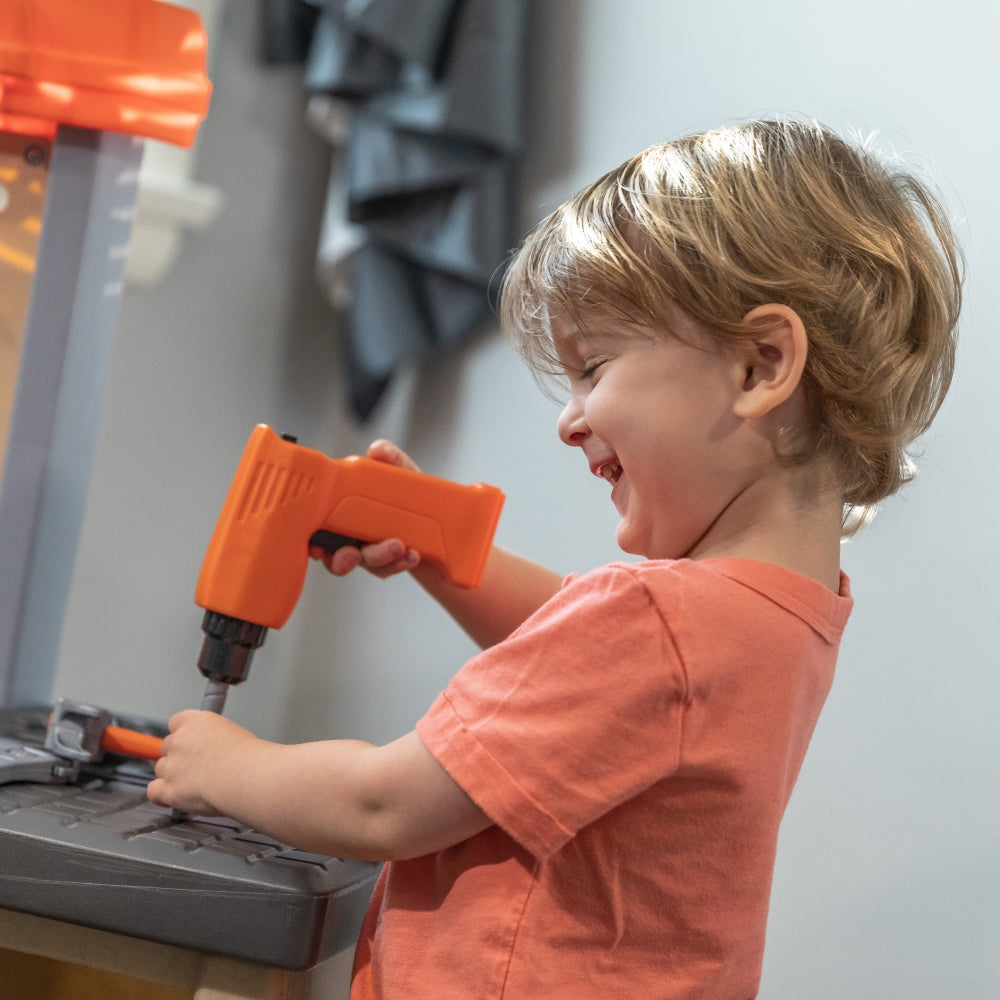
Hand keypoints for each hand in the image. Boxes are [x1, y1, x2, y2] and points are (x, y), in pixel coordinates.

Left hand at [147, 710, 256, 815]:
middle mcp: (179, 740)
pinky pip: (154, 791)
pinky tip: (175, 796)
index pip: (177, 723)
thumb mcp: (233, 733)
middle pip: (167, 747)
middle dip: (179, 757)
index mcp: (196, 721)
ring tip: (195, 784)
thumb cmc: (248, 757)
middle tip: (198, 767)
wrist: (245, 776)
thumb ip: (214, 737)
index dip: (184, 736)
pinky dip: (162, 795)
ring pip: (161, 770)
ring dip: (173, 777)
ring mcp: (171, 766)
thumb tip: (213, 748)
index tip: (191, 744)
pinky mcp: (168, 789)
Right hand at [309, 439, 422, 578]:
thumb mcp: (408, 474)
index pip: (325, 523)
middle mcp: (358, 532)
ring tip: (397, 546)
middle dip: (341, 558)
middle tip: (353, 553)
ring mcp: (375, 550)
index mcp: (353, 508)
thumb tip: (377, 450)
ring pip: (365, 562)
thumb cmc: (420, 497)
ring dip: (378, 557)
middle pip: (337, 552)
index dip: (315, 536)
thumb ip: (393, 460)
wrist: (450, 524)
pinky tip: (412, 554)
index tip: (316, 543)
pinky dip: (399, 563)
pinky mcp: (394, 564)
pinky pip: (389, 569)